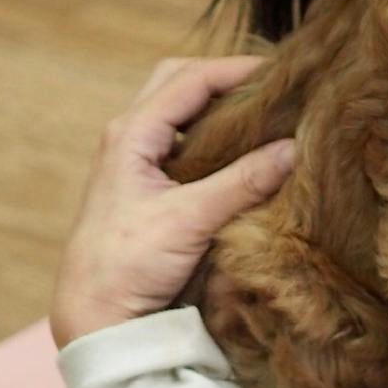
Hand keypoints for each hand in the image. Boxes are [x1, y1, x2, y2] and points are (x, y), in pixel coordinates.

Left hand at [50, 56, 293, 348]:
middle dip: (225, 75)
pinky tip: (242, 147)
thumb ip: (242, 182)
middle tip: (271, 84)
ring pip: (180, 109)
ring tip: (263, 110)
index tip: (283, 73)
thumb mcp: (188, 220)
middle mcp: (130, 136)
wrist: (93, 318)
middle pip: (181, 81)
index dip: (238, 69)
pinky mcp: (146, 184)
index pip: (192, 78)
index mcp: (131, 133)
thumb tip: (294, 149)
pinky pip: (183, 139)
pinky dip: (213, 132)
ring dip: (217, 103)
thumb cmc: (125, 266)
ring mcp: (135, 160)